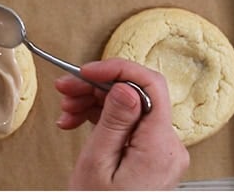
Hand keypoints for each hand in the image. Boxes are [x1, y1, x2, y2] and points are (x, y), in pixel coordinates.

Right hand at [55, 58, 188, 188]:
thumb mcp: (98, 164)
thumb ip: (113, 122)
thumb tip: (125, 87)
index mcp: (159, 146)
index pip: (150, 86)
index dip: (118, 69)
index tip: (88, 70)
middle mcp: (168, 146)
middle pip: (136, 96)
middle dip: (97, 87)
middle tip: (65, 88)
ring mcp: (161, 151)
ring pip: (130, 108)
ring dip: (95, 103)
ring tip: (66, 110)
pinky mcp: (151, 155)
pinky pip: (129, 125)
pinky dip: (102, 119)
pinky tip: (78, 121)